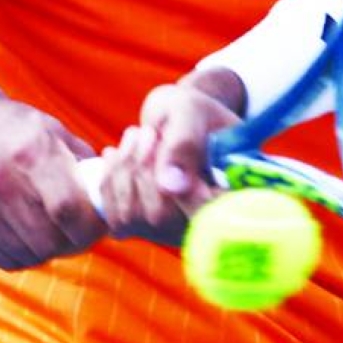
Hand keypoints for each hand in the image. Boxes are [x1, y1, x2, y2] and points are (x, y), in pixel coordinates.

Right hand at [0, 76, 102, 268]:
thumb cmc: (11, 128)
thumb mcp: (51, 130)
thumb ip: (83, 165)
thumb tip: (111, 197)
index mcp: (29, 151)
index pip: (68, 208)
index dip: (90, 227)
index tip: (98, 226)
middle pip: (48, 239)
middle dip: (72, 242)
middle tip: (79, 233)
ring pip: (26, 254)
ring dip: (47, 250)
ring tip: (52, 231)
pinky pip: (0, 258)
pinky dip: (20, 253)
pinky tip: (24, 233)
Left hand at [93, 75, 241, 243]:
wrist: (178, 118)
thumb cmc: (191, 111)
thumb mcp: (191, 112)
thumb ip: (185, 143)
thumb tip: (170, 187)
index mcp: (233, 195)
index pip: (209, 216)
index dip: (183, 193)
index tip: (162, 146)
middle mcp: (206, 223)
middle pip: (161, 217)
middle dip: (142, 168)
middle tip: (146, 132)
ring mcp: (176, 230)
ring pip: (132, 217)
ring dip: (123, 170)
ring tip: (135, 135)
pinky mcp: (147, 229)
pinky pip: (116, 219)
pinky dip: (109, 181)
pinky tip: (117, 154)